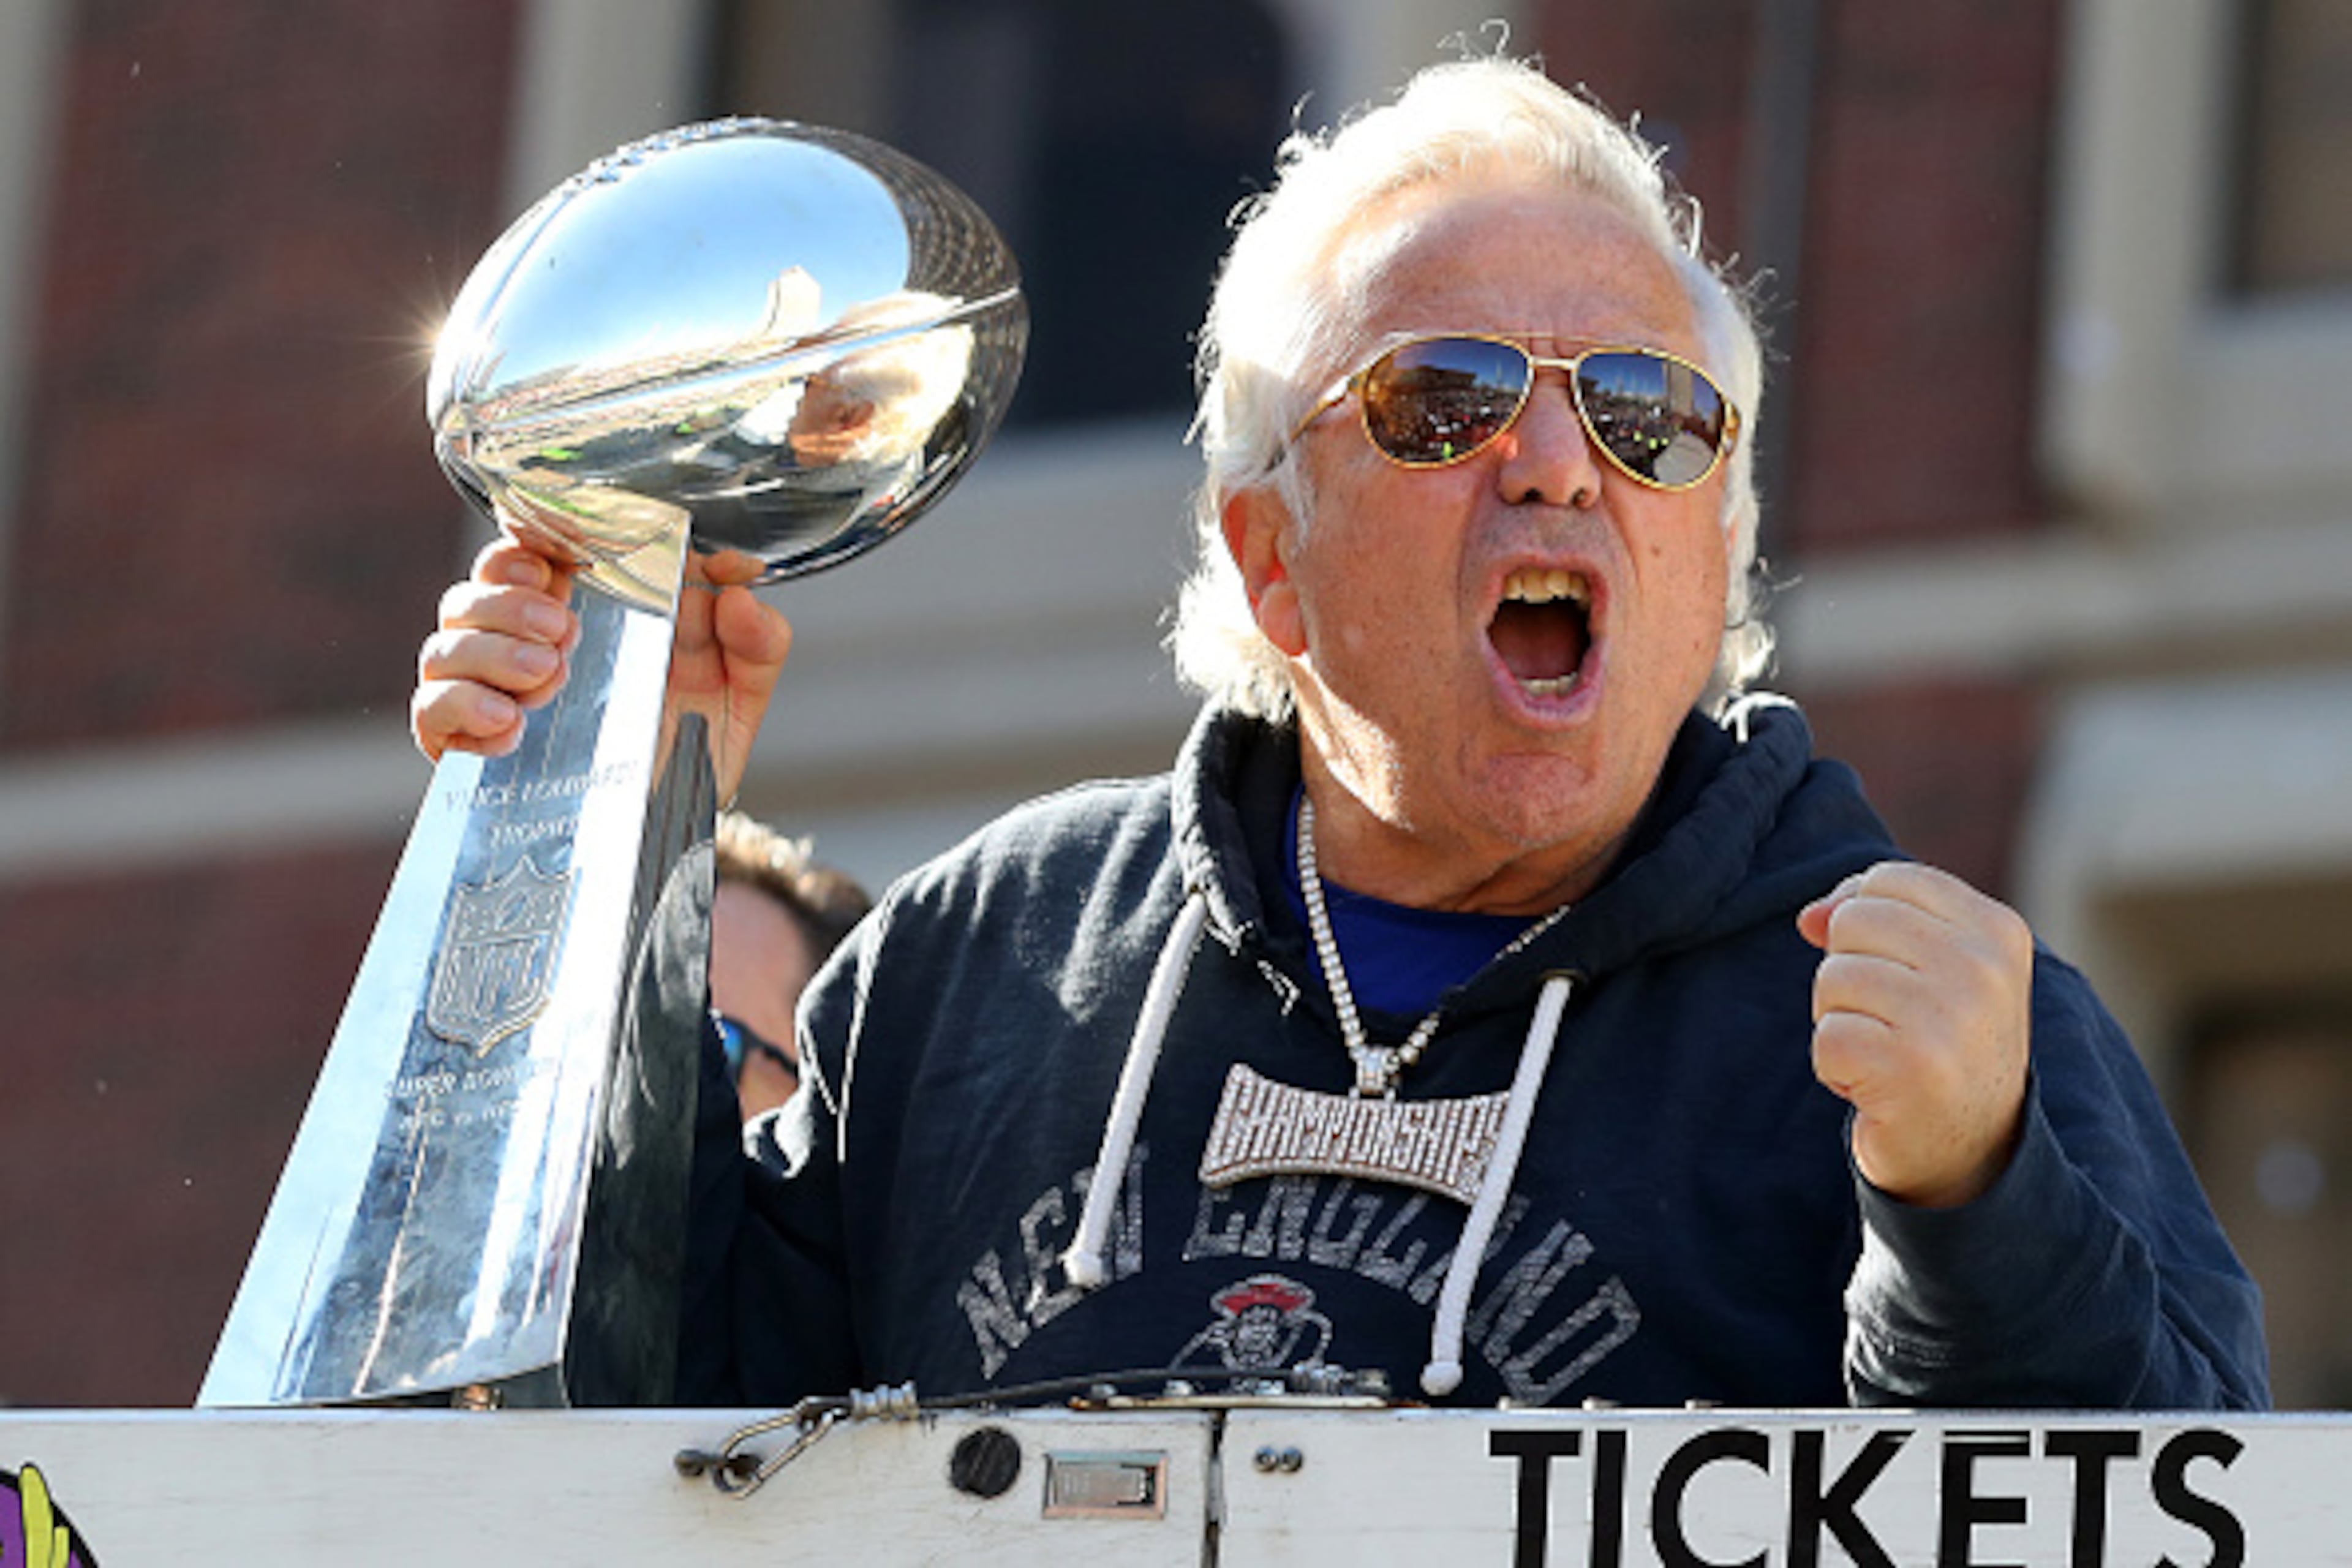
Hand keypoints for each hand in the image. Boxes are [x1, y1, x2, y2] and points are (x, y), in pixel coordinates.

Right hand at [412, 533, 791, 803]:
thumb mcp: (740, 694)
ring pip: (447, 639)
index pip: (535, 548)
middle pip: (480, 585)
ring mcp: (492, 690)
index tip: (554, 552)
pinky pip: (430, 709)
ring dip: (491, 648)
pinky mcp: (467, 743)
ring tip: (549, 677)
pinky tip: (511, 724)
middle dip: (510, 596)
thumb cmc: (695, 748)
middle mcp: (530, 641)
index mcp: (591, 610)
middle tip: (561, 627)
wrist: (671, 834)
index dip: (531, 536)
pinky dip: (462, 706)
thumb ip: (758, 642)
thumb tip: (738, 593)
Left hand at [1797, 861, 2033, 1208]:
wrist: (1971, 1150)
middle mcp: (1983, 969)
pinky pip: (1827, 1038)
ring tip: (1886, 1053)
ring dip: (1841, 1023)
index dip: (1861, 919)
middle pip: (1852, 922)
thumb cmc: (1940, 1041)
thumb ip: (1875, 916)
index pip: (1888, 879)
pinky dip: (1835, 1068)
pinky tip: (1876, 1088)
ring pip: (1832, 979)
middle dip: (1848, 973)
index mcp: (1998, 931)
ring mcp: (1950, 1019)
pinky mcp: (1910, 1069)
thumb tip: (1809, 916)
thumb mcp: (1931, 965)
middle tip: (1889, 1021)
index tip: (1893, 969)